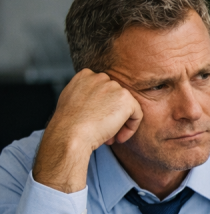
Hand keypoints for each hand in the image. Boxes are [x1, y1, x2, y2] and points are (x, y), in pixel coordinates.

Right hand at [32, 69, 143, 192]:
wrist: (70, 133)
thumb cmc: (68, 124)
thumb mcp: (71, 100)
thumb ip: (84, 94)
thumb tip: (97, 102)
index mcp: (85, 75)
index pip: (103, 91)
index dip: (101, 109)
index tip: (96, 122)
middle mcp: (101, 77)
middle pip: (114, 99)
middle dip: (110, 117)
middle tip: (104, 134)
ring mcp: (114, 86)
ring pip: (125, 108)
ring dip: (119, 124)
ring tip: (109, 138)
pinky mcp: (126, 99)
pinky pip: (137, 114)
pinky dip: (131, 128)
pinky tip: (119, 138)